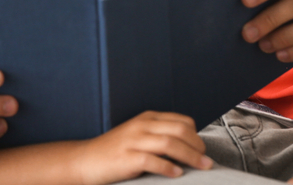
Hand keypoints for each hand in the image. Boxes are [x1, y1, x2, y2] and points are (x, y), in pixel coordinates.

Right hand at [76, 111, 212, 183]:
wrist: (86, 160)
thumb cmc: (115, 151)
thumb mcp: (138, 135)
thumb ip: (159, 135)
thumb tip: (190, 147)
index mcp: (147, 118)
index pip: (182, 121)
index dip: (197, 135)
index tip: (202, 149)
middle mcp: (141, 126)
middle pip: (179, 130)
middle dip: (198, 146)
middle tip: (206, 160)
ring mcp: (133, 141)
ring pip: (170, 143)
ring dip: (190, 157)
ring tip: (201, 167)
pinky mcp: (126, 157)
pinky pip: (152, 160)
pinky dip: (168, 167)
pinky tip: (177, 174)